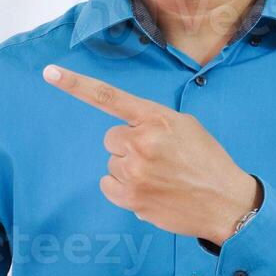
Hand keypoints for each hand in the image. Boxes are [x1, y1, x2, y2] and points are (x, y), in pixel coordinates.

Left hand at [42, 63, 259, 245]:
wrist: (226, 202)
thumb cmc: (205, 161)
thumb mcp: (185, 126)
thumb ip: (152, 121)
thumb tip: (126, 129)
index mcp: (156, 118)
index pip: (108, 97)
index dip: (76, 84)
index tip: (49, 73)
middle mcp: (141, 142)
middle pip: (111, 139)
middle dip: (129, 146)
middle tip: (158, 158)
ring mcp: (134, 172)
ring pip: (112, 163)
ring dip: (129, 169)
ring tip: (160, 176)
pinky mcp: (130, 198)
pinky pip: (108, 185)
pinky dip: (123, 189)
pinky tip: (149, 190)